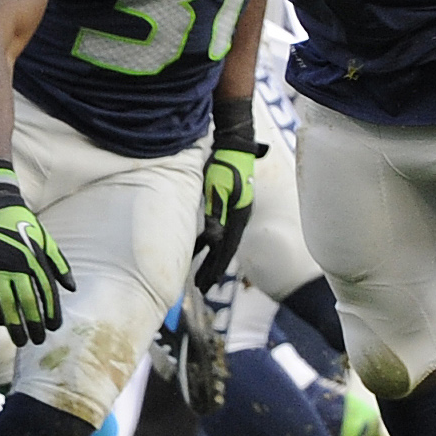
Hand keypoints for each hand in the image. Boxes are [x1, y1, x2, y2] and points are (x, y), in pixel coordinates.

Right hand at [0, 188, 76, 345]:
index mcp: (35, 259)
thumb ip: (60, 266)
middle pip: (26, 301)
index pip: (46, 291)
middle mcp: (17, 266)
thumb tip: (72, 288)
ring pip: (6, 304)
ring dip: (13, 324)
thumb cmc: (27, 229)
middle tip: (38, 340)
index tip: (54, 327)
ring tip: (20, 340)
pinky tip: (1, 322)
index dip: (51, 311)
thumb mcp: (47, 243)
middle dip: (33, 323)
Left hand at [195, 139, 255, 291]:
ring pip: (220, 242)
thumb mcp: (218, 189)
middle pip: (224, 250)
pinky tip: (198, 248)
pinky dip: (207, 242)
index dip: (215, 269)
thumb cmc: (225, 166)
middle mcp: (237, 218)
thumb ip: (215, 213)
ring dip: (209, 259)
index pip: (227, 249)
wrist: (234, 146)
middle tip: (201, 288)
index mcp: (238, 217)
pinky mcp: (226, 206)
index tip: (206, 285)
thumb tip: (213, 238)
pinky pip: (216, 230)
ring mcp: (233, 213)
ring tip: (198, 276)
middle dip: (212, 270)